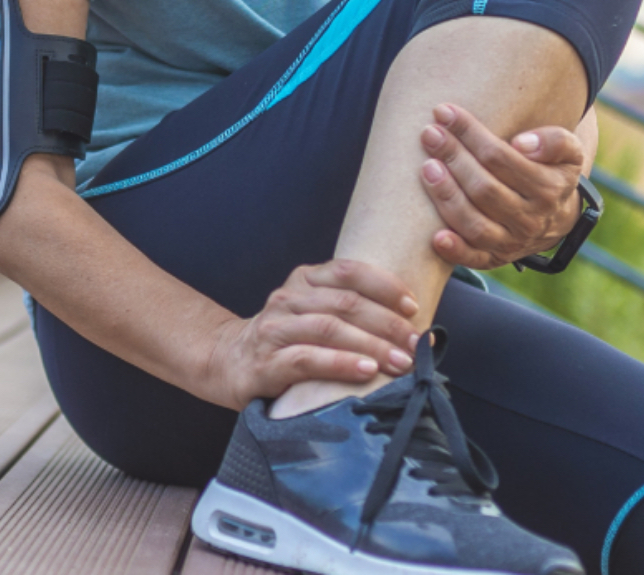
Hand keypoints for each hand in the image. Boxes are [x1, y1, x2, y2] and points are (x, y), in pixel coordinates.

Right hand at [207, 259, 418, 409]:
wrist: (226, 361)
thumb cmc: (286, 340)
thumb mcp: (313, 313)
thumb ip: (348, 309)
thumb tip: (409, 323)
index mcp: (304, 279)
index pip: (349, 271)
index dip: (385, 285)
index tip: (413, 306)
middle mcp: (288, 298)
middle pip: (345, 303)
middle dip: (387, 323)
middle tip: (416, 343)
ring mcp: (274, 328)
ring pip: (329, 329)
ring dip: (371, 345)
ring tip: (401, 361)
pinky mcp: (265, 362)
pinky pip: (306, 359)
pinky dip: (340, 364)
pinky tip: (365, 372)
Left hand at [419, 103, 585, 270]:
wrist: (556, 216)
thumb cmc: (550, 171)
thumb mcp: (568, 152)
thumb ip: (555, 141)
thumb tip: (522, 144)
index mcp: (548, 189)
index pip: (500, 158)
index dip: (470, 134)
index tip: (444, 113)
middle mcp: (530, 219)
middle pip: (484, 188)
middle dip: (453, 158)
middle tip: (429, 134)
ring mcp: (512, 242)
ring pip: (475, 223)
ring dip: (447, 196)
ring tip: (426, 168)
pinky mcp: (495, 259)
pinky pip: (474, 259)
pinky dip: (455, 251)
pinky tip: (435, 236)